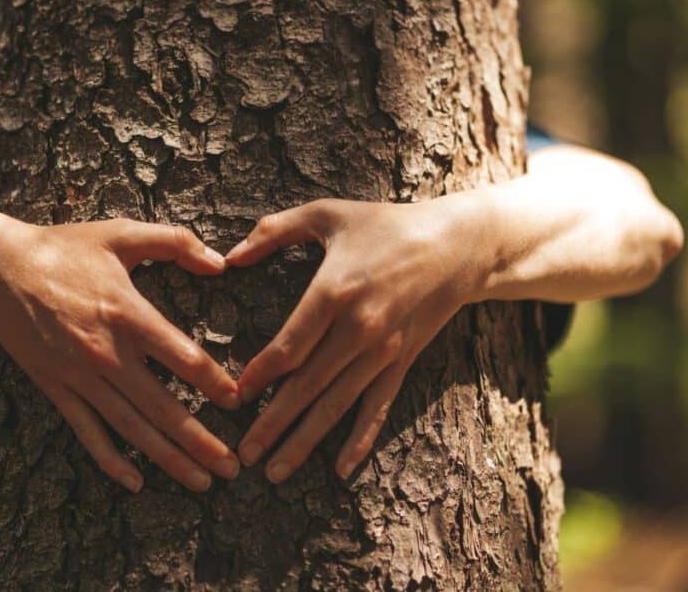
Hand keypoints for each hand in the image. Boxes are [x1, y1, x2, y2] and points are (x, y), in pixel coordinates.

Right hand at [0, 219, 242, 492]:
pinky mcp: (57, 388)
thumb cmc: (63, 249)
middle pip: (162, 407)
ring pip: (131, 428)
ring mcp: (80, 376)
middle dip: (200, 440)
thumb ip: (174, 242)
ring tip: (201, 482)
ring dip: (168, 458)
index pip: (182, 356)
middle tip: (232, 467)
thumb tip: (221, 262)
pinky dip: (111, 460)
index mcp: (127, 313)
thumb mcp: (120, 233)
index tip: (238, 401)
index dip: (214, 381)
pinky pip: (87, 432)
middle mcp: (106, 353)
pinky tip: (135, 482)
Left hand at [226, 196, 486, 482]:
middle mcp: (359, 329)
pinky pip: (377, 407)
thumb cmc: (385, 224)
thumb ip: (274, 230)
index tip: (233, 398)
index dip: (259, 376)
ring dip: (305, 441)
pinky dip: (360, 440)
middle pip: (307, 386)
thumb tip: (229, 256)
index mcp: (334, 291)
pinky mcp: (402, 362)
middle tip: (244, 454)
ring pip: (337, 405)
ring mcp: (383, 351)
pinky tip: (342, 470)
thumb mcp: (327, 214)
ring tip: (276, 472)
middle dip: (272, 424)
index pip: (288, 347)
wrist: (458, 245)